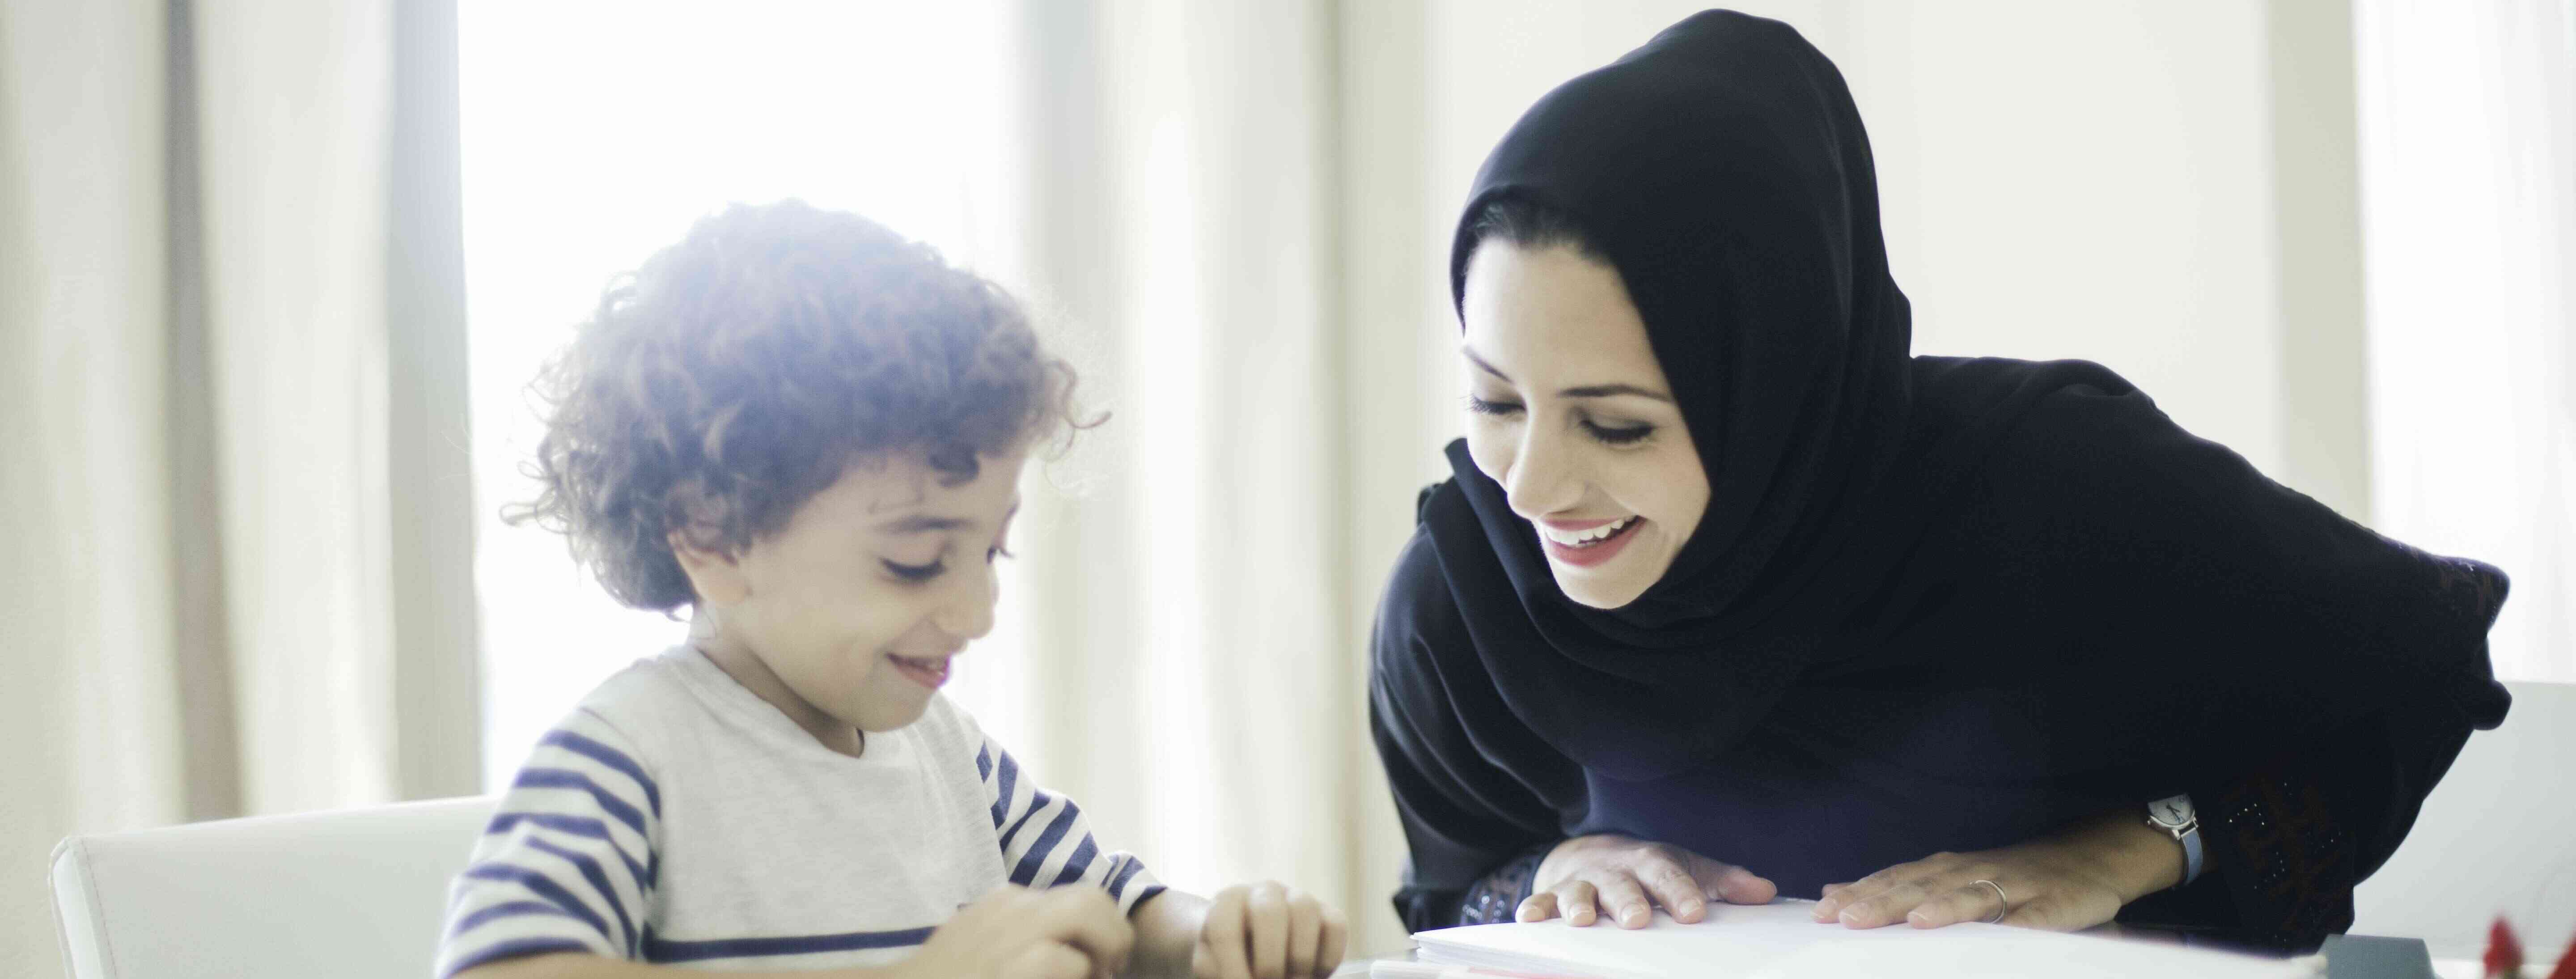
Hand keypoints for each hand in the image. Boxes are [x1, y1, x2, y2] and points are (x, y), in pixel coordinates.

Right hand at [899, 884, 1134, 978]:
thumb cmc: (947, 978)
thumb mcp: (984, 949)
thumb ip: (1023, 939)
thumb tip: (1077, 956)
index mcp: (1006, 904)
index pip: (1078, 898)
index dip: (1103, 928)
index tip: (1101, 963)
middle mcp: (1009, 909)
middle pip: (1091, 898)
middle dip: (1115, 933)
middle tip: (1111, 969)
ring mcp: (1006, 935)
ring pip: (1085, 913)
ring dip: (1104, 949)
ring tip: (1100, 976)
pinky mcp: (1009, 967)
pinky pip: (1068, 961)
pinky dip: (1079, 975)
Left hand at [1190, 881, 1347, 978]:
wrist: (1252, 953)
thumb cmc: (1227, 962)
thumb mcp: (1214, 967)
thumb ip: (1220, 972)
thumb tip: (1253, 977)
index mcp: (1227, 903)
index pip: (1223, 928)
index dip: (1231, 966)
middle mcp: (1263, 893)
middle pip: (1269, 913)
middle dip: (1270, 961)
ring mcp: (1298, 899)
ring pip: (1306, 911)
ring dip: (1299, 958)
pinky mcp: (1327, 912)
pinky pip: (1336, 926)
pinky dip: (1327, 959)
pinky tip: (1313, 975)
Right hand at [1517, 834, 1776, 928]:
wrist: (1596, 855)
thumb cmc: (1649, 872)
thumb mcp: (1687, 870)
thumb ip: (1724, 882)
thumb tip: (1766, 892)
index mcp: (1650, 864)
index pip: (1668, 876)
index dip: (1680, 892)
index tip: (1695, 913)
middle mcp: (1614, 871)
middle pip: (1622, 885)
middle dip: (1628, 901)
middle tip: (1638, 919)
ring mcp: (1581, 883)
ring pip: (1578, 892)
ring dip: (1578, 904)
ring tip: (1581, 920)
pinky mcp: (1552, 895)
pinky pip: (1541, 902)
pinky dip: (1535, 909)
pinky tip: (1531, 920)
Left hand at [1809, 810, 2184, 930]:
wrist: (2085, 859)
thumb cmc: (2007, 877)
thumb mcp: (1948, 879)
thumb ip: (1897, 887)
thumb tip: (1835, 896)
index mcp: (1944, 871)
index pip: (1894, 881)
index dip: (1860, 894)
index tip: (1823, 910)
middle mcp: (1971, 874)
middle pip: (1922, 889)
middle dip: (1885, 903)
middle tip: (1847, 918)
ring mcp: (2013, 888)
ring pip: (1970, 898)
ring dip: (1940, 908)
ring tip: (1911, 921)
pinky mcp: (2052, 906)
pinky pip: (2029, 919)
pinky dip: (2007, 925)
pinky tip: (1993, 935)